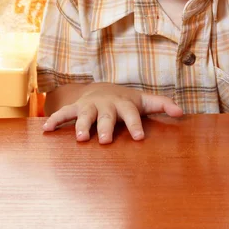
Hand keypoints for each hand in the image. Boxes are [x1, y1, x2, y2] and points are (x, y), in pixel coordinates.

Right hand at [43, 84, 182, 143]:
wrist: (102, 88)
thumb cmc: (127, 100)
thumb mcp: (145, 101)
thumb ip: (163, 105)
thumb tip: (182, 113)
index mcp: (125, 104)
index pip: (132, 114)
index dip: (135, 125)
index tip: (139, 138)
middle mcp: (107, 104)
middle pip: (107, 116)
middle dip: (106, 127)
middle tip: (106, 140)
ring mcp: (90, 105)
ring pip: (85, 115)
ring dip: (82, 126)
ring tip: (81, 139)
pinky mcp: (76, 108)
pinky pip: (64, 113)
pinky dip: (55, 120)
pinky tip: (46, 130)